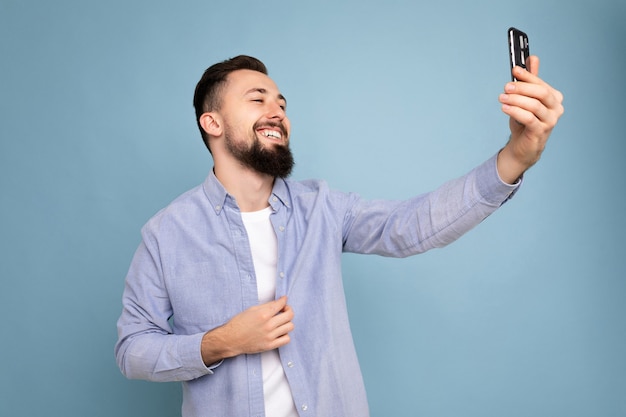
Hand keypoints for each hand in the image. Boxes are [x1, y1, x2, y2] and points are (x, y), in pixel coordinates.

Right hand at [201, 296, 294, 364]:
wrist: (231, 339)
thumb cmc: (239, 323)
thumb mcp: (251, 310)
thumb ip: (266, 306)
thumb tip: (278, 302)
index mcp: (263, 314)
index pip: (281, 304)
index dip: (284, 300)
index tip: (284, 300)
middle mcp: (268, 325)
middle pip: (289, 315)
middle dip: (288, 310)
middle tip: (284, 310)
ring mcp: (270, 336)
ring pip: (290, 327)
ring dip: (287, 322)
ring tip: (281, 322)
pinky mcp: (270, 345)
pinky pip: (286, 339)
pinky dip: (285, 334)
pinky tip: (279, 332)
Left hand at [497, 56, 563, 182]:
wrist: (524, 146)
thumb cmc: (525, 121)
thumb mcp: (525, 99)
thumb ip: (530, 80)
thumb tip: (532, 58)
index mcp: (554, 97)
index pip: (541, 83)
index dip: (527, 75)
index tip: (514, 70)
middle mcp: (556, 108)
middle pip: (540, 92)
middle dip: (522, 87)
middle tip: (506, 87)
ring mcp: (550, 121)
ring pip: (534, 105)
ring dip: (516, 100)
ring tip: (502, 98)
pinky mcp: (541, 131)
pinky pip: (529, 118)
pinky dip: (515, 111)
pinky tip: (505, 108)